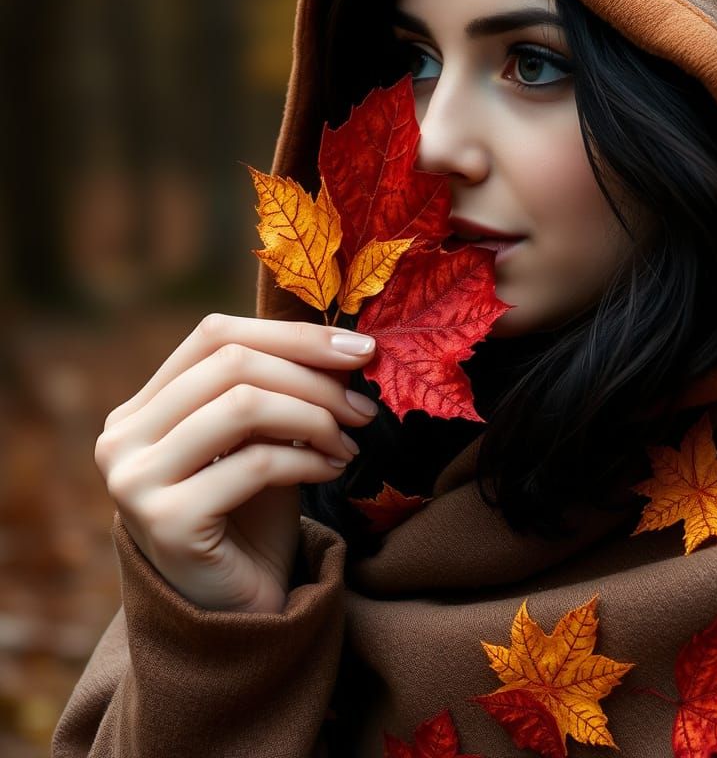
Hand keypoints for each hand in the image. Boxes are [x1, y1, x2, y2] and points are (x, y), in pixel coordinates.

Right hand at [94, 314, 378, 613]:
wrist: (235, 613)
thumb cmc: (251, 517)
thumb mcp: (265, 438)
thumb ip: (283, 389)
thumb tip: (345, 344)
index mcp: (141, 408)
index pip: (215, 335)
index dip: (293, 334)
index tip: (360, 349)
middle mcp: (122, 438)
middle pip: (232, 364)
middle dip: (314, 378)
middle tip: (364, 407)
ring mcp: (135, 481)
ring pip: (243, 406)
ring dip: (315, 418)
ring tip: (350, 442)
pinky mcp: (166, 523)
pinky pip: (255, 464)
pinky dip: (308, 460)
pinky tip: (332, 470)